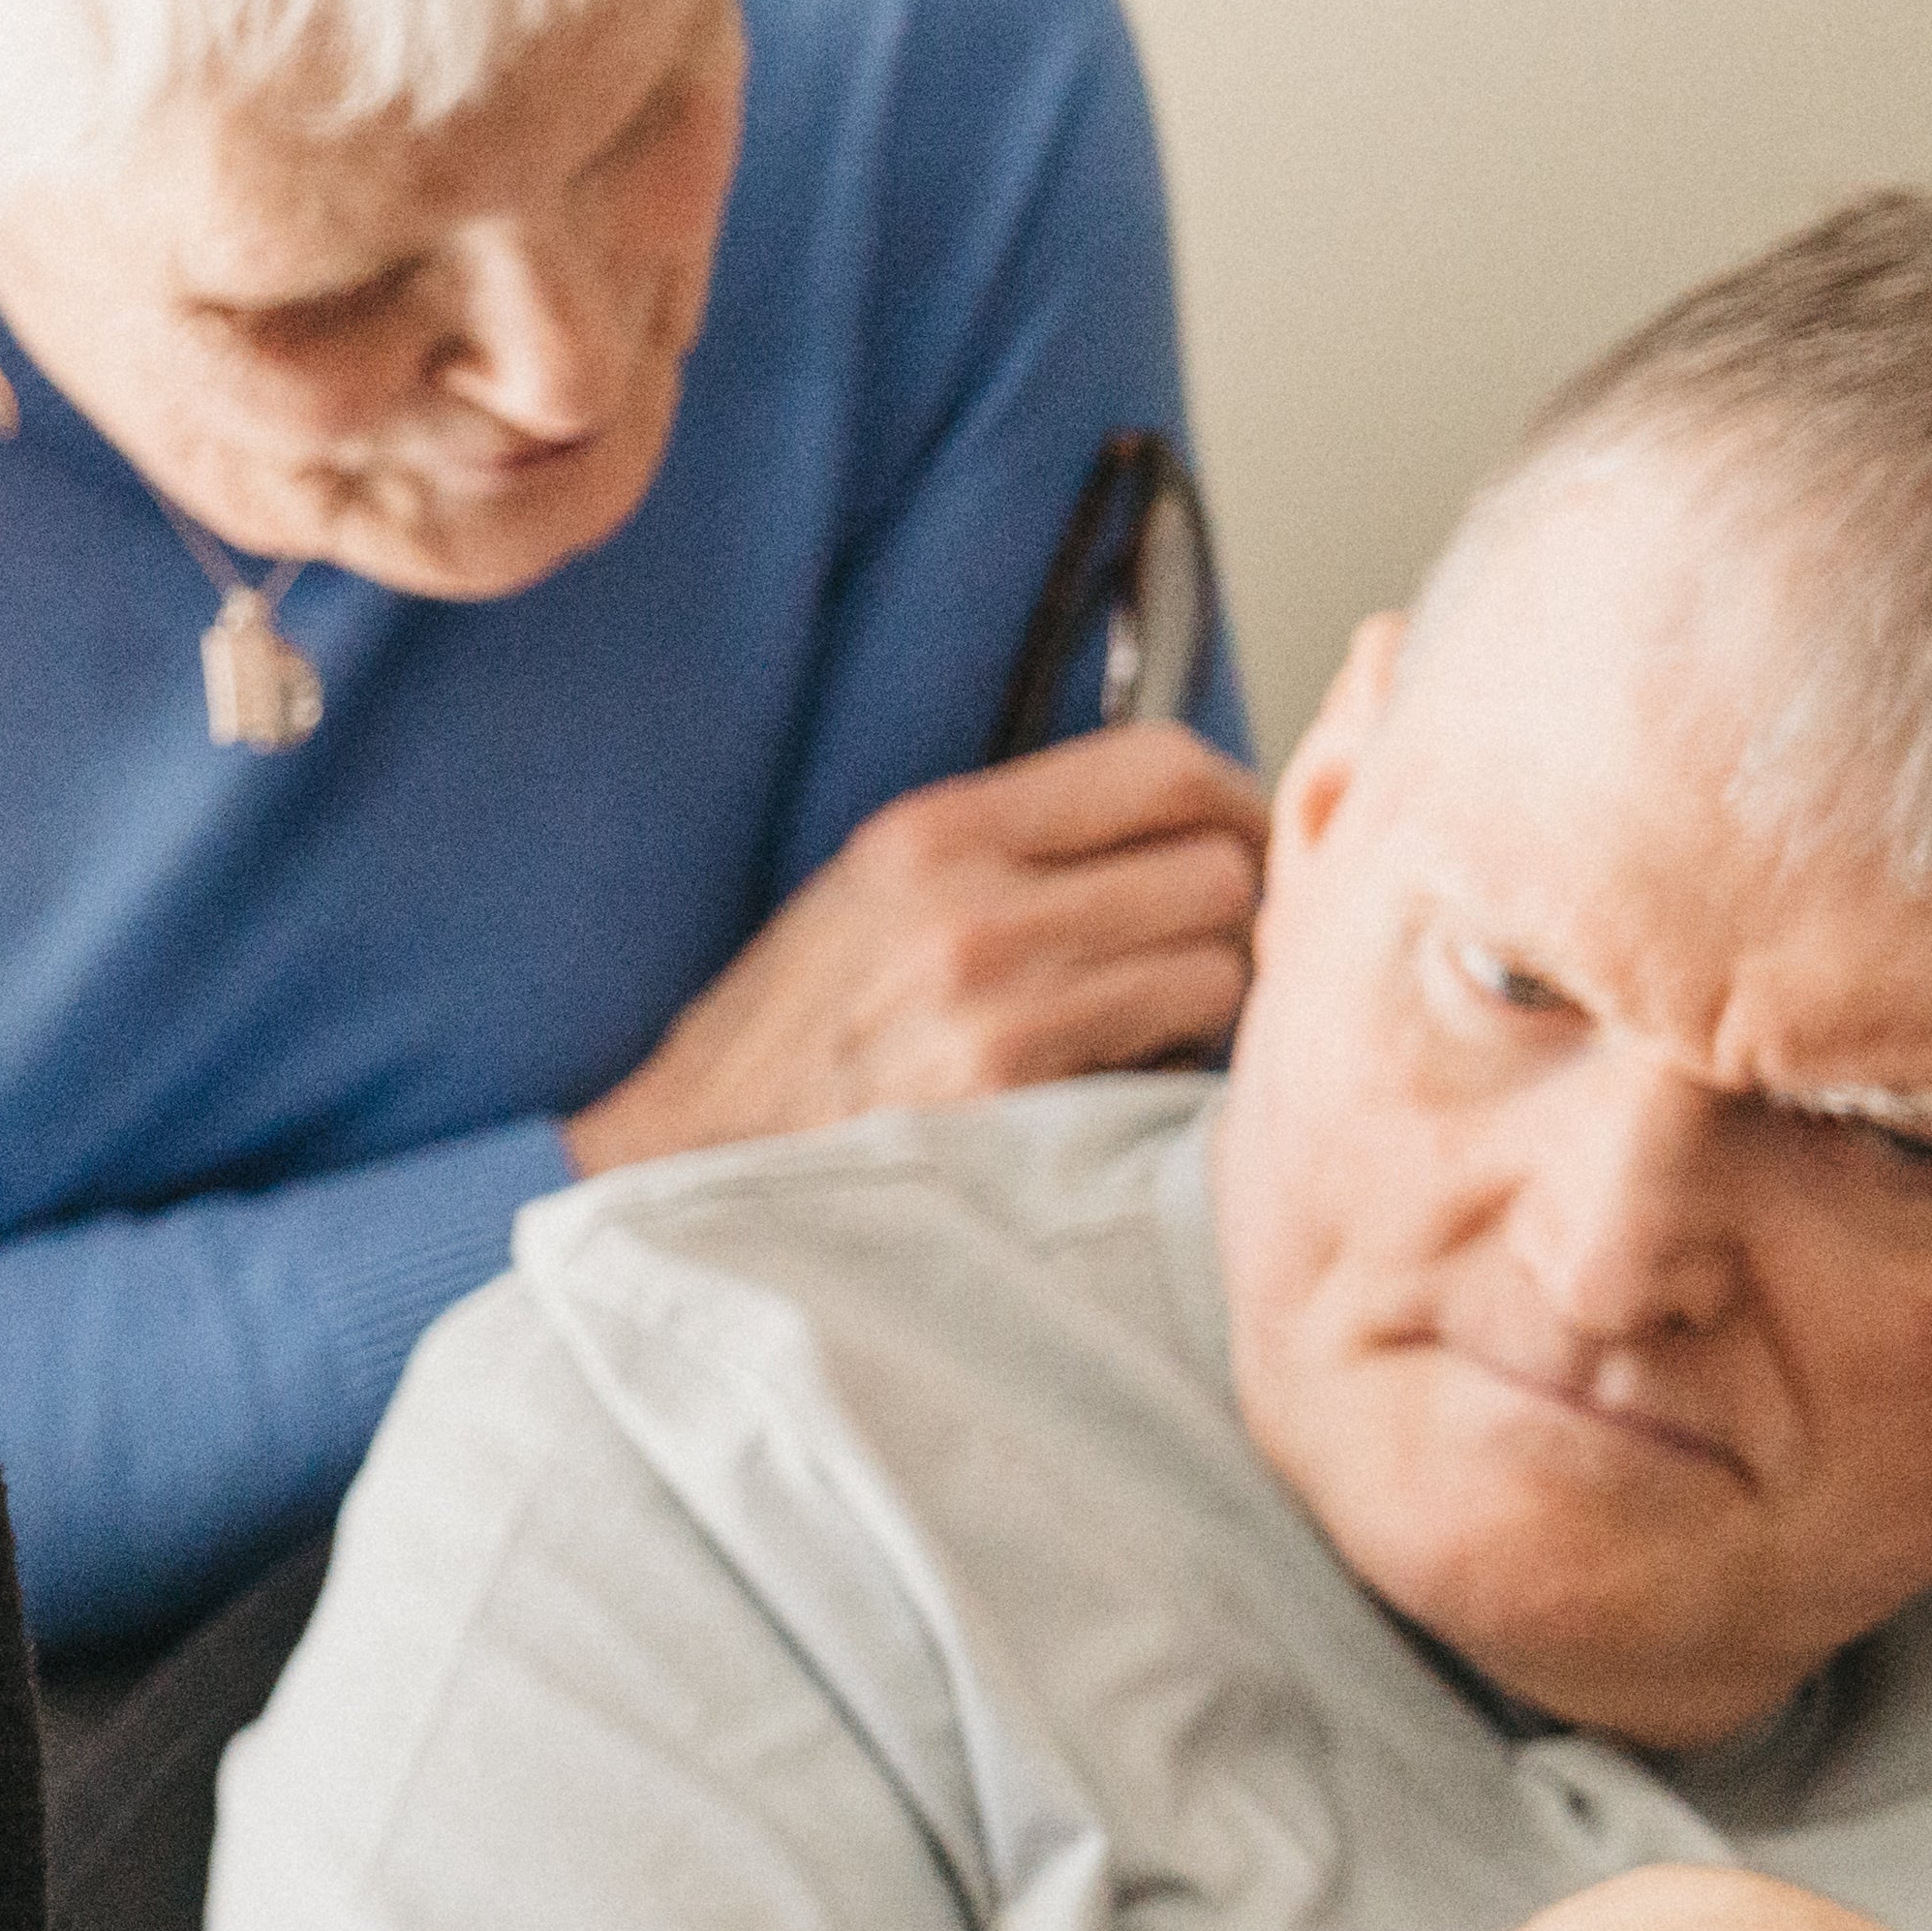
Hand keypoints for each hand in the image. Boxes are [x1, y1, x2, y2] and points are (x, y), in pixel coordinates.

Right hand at [560, 719, 1265, 1171]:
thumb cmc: (796, 1043)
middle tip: (1196, 956)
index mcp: (932, 831)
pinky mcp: (1013, 1099)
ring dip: (1207, 1005)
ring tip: (1142, 1030)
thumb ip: (1013, 843)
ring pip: (1218, 967)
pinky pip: (1177, 1062)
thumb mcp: (876, 893)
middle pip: (1216, 868)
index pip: (1161, 765)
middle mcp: (967, 905)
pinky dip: (1168, 1074)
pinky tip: (1111, 1086)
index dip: (1234, 800)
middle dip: (1230, 916)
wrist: (695, 1164)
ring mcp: (993, 1005)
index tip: (1236, 842)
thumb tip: (1191, 824)